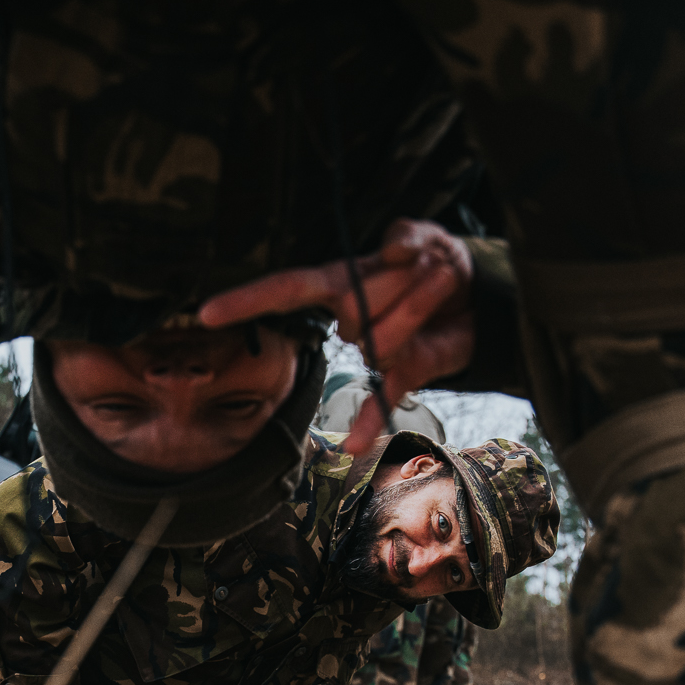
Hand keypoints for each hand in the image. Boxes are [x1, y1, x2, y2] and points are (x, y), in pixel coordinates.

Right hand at [199, 219, 474, 455]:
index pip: (285, 290)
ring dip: (418, 311)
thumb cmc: (436, 262)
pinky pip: (379, 400)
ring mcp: (373, 347)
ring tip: (436, 295)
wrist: (476, 300)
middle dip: (400, 287)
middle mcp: (349, 315)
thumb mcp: (426, 239)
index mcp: (342, 279)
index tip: (208, 314)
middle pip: (355, 309)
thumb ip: (410, 240)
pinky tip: (353, 445)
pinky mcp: (400, 373)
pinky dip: (367, 424)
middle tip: (430, 272)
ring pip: (381, 342)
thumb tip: (394, 253)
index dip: (247, 301)